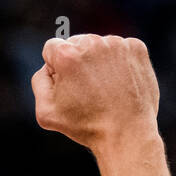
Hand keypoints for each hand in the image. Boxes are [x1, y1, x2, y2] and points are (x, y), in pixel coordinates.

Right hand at [31, 34, 160, 148]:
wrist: (127, 133)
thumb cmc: (86, 125)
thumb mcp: (46, 112)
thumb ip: (39, 81)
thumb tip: (49, 66)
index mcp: (67, 54)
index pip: (52, 48)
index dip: (56, 69)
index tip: (69, 87)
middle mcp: (92, 42)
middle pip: (76, 44)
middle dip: (77, 62)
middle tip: (88, 91)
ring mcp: (117, 44)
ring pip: (99, 46)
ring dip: (98, 61)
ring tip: (105, 89)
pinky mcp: (136, 49)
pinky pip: (120, 49)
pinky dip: (119, 63)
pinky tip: (120, 83)